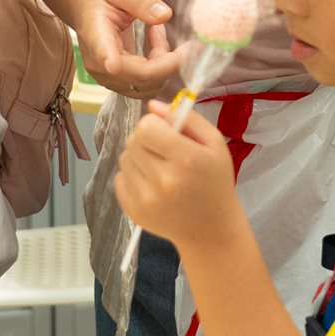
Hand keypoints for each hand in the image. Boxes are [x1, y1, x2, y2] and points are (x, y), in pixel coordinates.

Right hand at [73, 0, 183, 98]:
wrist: (85, 4)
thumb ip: (141, 0)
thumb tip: (165, 15)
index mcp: (95, 37)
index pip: (108, 59)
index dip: (124, 66)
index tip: (139, 63)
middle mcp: (99, 64)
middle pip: (141, 77)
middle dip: (167, 60)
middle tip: (167, 30)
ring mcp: (108, 77)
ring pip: (148, 85)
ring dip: (164, 64)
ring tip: (157, 32)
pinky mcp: (119, 81)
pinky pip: (147, 84)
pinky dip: (160, 68)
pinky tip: (155, 44)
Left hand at [114, 102, 244, 250]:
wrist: (211, 229)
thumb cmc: (215, 182)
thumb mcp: (214, 144)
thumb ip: (186, 118)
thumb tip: (152, 105)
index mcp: (186, 159)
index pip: (146, 126)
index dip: (156, 125)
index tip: (168, 134)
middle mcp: (163, 180)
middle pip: (133, 140)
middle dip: (146, 140)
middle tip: (165, 152)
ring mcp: (146, 199)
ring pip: (124, 158)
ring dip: (138, 158)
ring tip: (159, 169)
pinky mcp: (134, 211)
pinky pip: (119, 179)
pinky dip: (131, 177)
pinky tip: (150, 184)